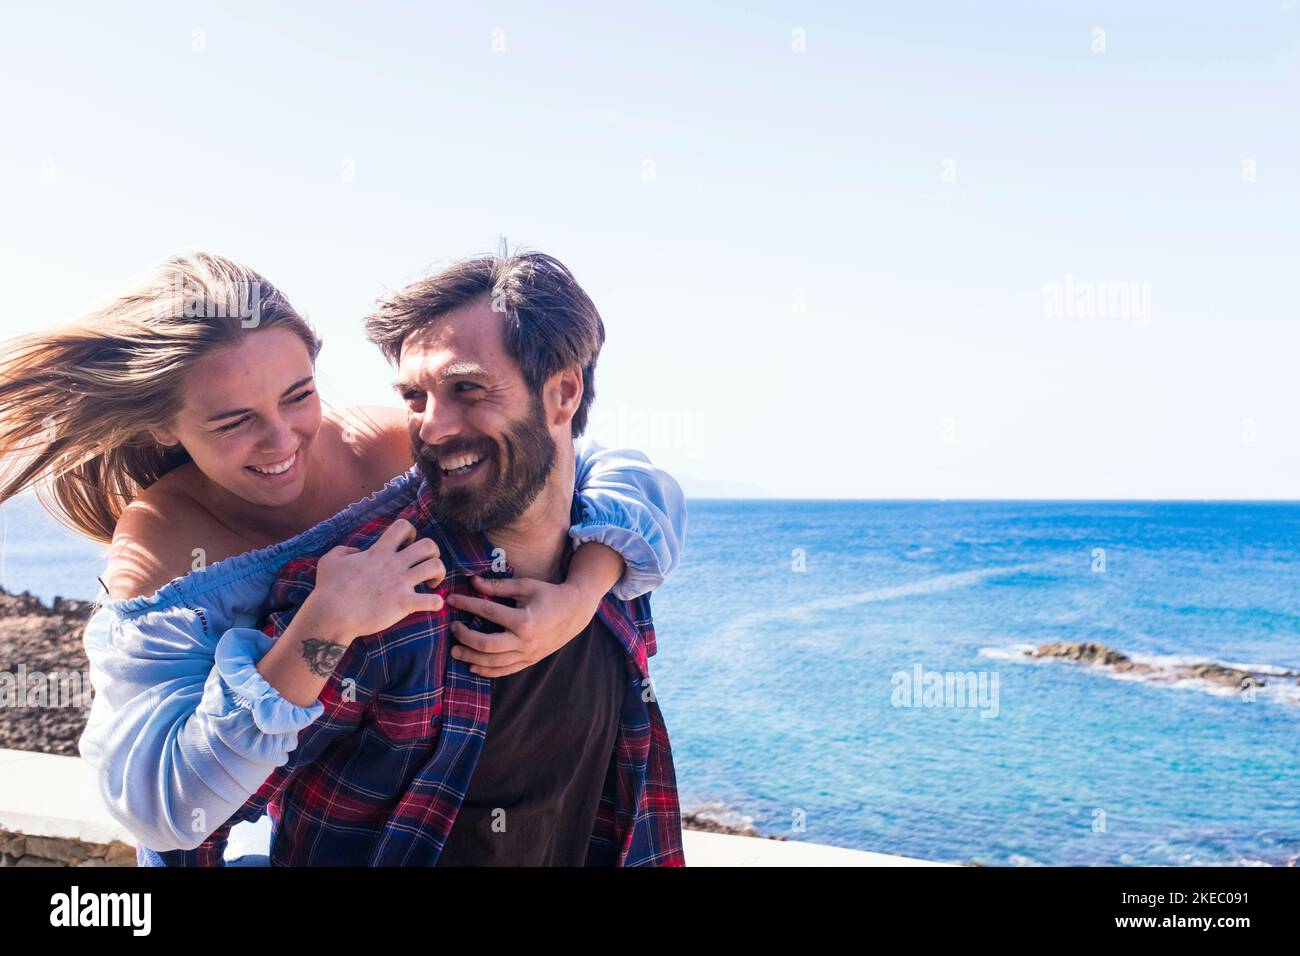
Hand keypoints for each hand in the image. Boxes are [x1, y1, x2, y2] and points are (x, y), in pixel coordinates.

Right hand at [309, 518, 446, 639]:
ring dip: (440, 574)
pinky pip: (432, 601)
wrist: (331, 615)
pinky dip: (437, 602)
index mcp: (378, 552)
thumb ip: (344, 551)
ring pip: (436, 567)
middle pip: (429, 545)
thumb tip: (356, 551)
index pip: (403, 526)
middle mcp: (393, 564)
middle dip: (433, 553)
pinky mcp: (404, 604)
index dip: (411, 532)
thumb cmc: (328, 589)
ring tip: (431, 584)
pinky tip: (433, 605)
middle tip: (424, 565)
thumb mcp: (330, 560)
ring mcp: (400, 583)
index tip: (406, 545)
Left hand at [444, 575, 600, 676]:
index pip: (488, 612)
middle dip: (465, 637)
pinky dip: (487, 671)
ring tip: (455, 650)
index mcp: (524, 620)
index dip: (467, 604)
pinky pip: (504, 671)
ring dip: (470, 657)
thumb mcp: (526, 586)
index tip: (452, 600)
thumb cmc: (550, 595)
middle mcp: (524, 641)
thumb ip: (499, 586)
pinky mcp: (529, 661)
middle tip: (453, 628)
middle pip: (486, 644)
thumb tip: (473, 583)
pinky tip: (472, 666)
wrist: (575, 612)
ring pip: (492, 662)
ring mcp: (527, 654)